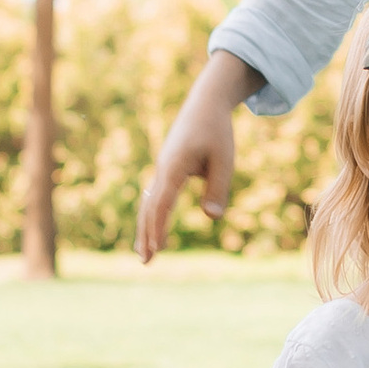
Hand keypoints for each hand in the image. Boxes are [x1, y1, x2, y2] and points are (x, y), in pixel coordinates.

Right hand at [137, 53, 257, 258]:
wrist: (205, 104)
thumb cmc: (216, 131)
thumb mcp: (224, 159)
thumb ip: (218, 188)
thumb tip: (212, 217)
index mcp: (174, 167)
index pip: (162, 203)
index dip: (158, 227)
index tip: (158, 249)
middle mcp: (163, 169)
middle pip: (149, 207)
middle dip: (147, 235)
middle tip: (146, 262)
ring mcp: (162, 169)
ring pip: (149, 203)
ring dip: (146, 228)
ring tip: (144, 254)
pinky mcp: (167, 168)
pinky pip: (155, 196)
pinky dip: (151, 215)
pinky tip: (153, 229)